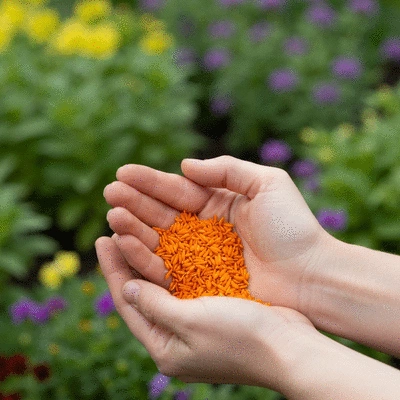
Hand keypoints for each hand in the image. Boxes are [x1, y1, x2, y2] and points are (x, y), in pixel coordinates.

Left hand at [95, 236, 317, 389]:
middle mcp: (176, 334)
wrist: (290, 346)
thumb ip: (155, 306)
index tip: (102, 239)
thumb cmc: (241, 337)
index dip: (113, 269)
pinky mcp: (213, 306)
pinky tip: (171, 236)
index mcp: (164, 346)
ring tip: (138, 224)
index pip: (128, 302)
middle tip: (115, 224)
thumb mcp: (191, 322)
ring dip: (150, 251)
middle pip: (143, 288)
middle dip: (128, 256)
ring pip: (163, 280)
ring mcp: (195, 320)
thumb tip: (127, 288)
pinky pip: (185, 278)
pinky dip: (175, 257)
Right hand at [104, 156, 328, 308]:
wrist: (311, 275)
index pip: (177, 190)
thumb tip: (183, 166)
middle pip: (162, 213)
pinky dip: (145, 255)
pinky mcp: (199, 282)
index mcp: (218, 203)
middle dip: (135, 202)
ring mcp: (199, 256)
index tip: (122, 173)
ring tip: (113, 216)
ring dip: (134, 227)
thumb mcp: (267, 183)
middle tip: (109, 193)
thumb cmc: (292, 228)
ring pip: (159, 239)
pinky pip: (167, 266)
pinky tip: (126, 243)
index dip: (149, 182)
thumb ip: (225, 169)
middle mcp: (204, 228)